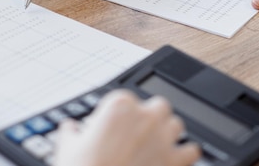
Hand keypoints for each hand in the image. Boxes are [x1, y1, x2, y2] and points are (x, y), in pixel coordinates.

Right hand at [53, 90, 200, 165]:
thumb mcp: (67, 148)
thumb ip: (70, 132)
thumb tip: (69, 128)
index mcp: (119, 105)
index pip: (125, 98)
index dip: (118, 115)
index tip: (111, 128)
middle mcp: (145, 116)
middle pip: (158, 107)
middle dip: (150, 118)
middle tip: (136, 135)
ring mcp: (163, 138)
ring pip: (176, 125)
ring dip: (168, 134)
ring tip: (155, 147)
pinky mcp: (176, 161)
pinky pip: (192, 150)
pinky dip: (185, 155)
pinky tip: (175, 161)